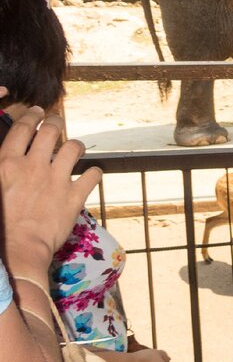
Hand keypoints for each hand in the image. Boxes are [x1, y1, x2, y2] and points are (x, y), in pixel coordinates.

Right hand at [0, 108, 100, 278]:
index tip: (38, 112)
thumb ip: (3, 167)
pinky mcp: (74, 196)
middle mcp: (34, 166)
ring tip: (73, 149)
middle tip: (57, 124)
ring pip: (74, 148)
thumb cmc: (0, 222)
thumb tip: (8, 159)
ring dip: (75, 146)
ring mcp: (56, 180)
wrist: (17, 249)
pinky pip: (93, 175)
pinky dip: (94, 173)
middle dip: (56, 123)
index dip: (32, 116)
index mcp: (7, 163)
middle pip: (51, 130)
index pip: (23, 128)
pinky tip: (91, 175)